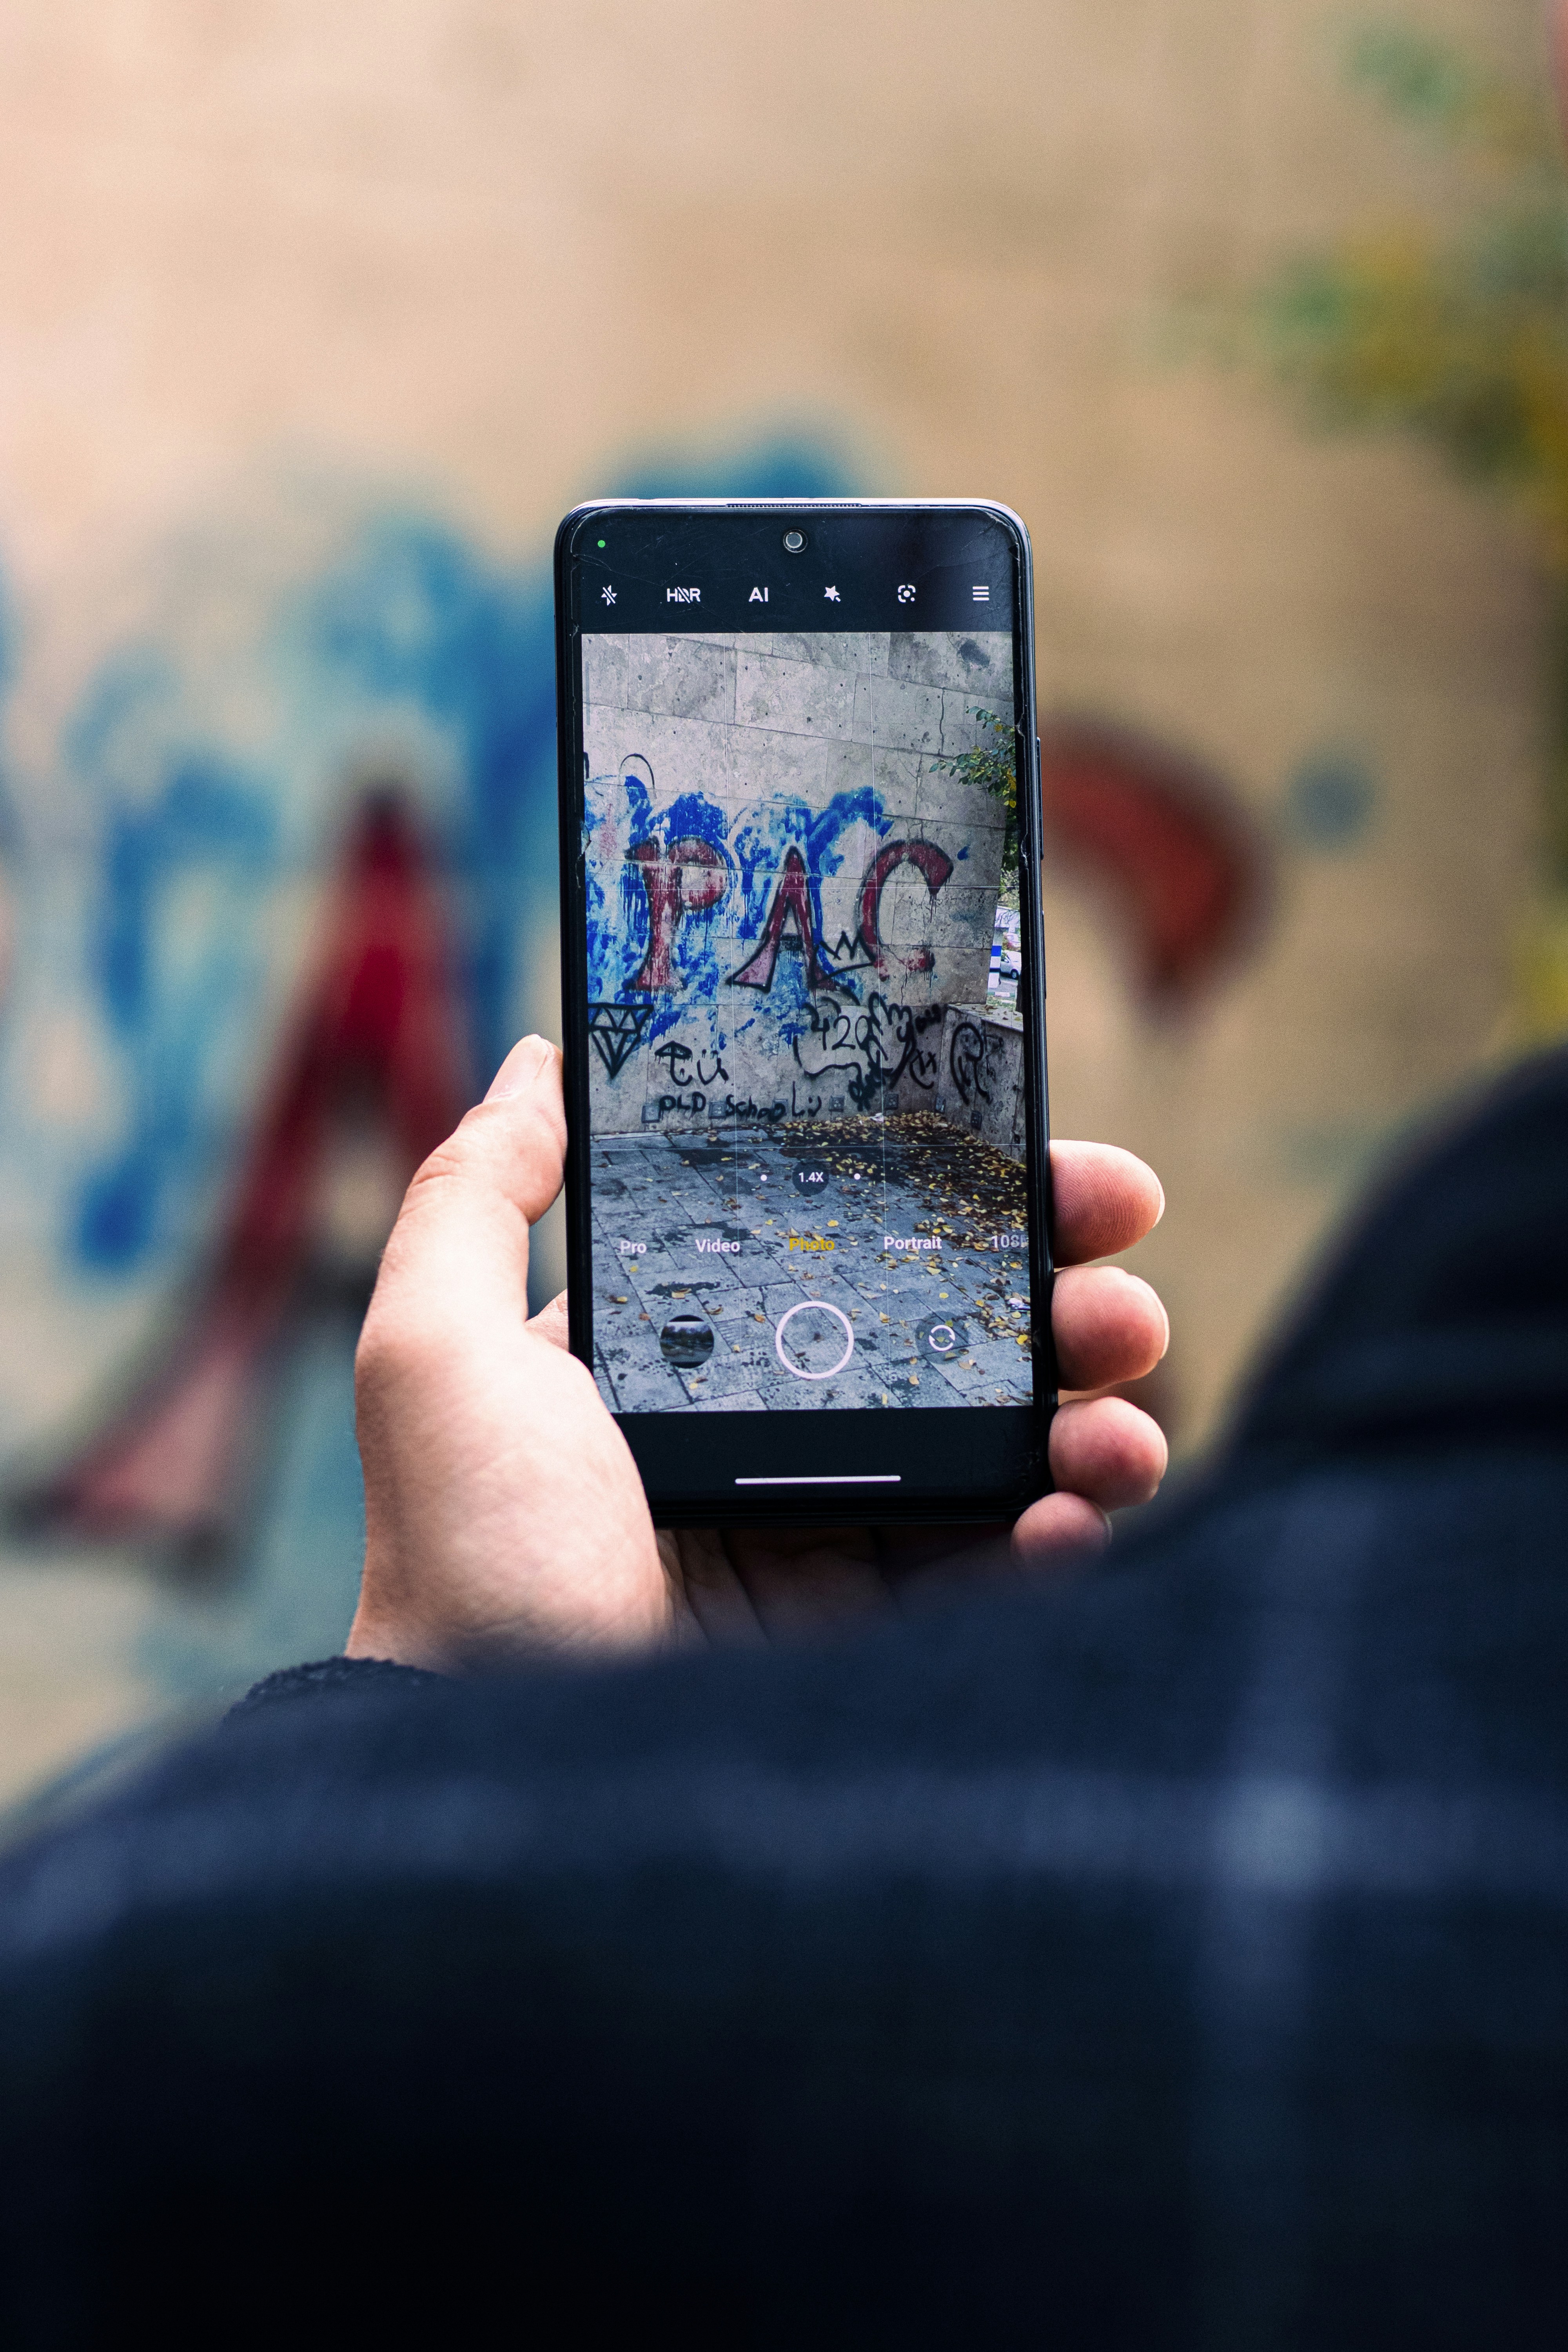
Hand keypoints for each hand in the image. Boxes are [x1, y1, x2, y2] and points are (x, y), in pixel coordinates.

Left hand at [349, 1038, 1168, 1668]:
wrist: (505, 1781)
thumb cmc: (467, 1550)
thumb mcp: (436, 1349)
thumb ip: (477, 1198)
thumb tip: (541, 1061)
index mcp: (694, 1355)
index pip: (857, 1249)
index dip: (968, 1206)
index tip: (1060, 1173)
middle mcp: (772, 1439)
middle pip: (958, 1346)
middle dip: (1067, 1309)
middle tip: (1121, 1300)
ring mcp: (832, 1547)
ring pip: (1004, 1459)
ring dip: (1092, 1425)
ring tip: (1121, 1427)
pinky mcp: (876, 1652)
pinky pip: (999, 1578)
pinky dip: (1062, 1544)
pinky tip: (1070, 1525)